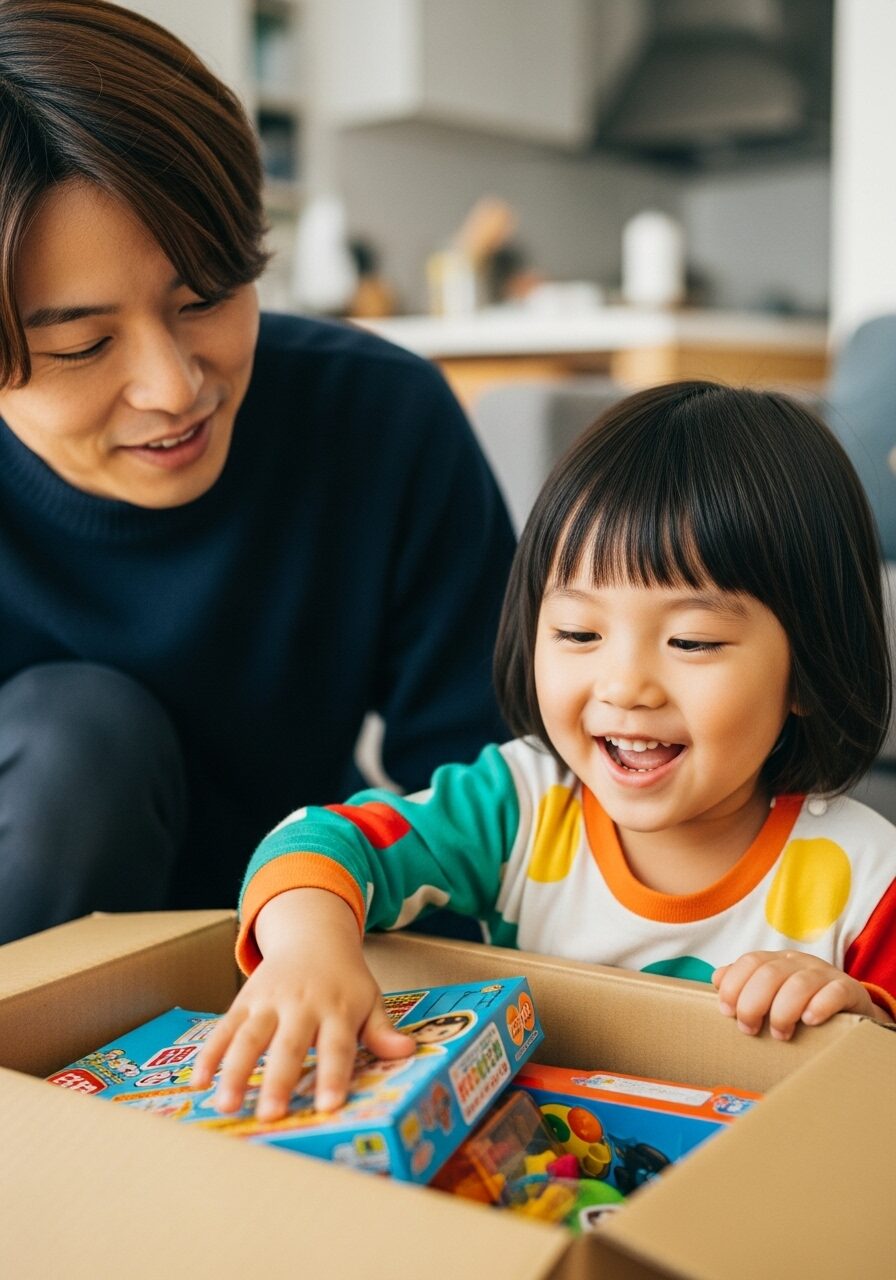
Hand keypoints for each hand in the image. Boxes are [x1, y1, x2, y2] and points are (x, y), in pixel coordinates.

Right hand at [191, 889, 414, 1119]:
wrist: (312, 936)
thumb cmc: (344, 981)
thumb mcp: (369, 999)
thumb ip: (382, 1030)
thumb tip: (408, 1052)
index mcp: (337, 1009)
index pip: (337, 1046)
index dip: (333, 1076)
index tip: (328, 1106)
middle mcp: (302, 1005)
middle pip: (288, 1045)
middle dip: (278, 1080)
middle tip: (269, 1114)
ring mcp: (270, 1001)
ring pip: (249, 1037)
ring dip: (235, 1071)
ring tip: (226, 1106)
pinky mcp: (245, 1000)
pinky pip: (224, 1027)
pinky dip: (209, 1053)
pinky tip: (199, 1082)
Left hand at [712, 950, 880, 1040]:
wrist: (850, 1011)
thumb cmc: (800, 1006)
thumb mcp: (771, 994)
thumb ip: (744, 985)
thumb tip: (717, 979)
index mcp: (777, 961)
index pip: (750, 962)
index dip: (734, 986)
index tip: (727, 1012)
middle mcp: (799, 962)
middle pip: (770, 973)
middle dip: (753, 1003)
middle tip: (750, 1030)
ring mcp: (825, 974)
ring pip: (799, 984)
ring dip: (783, 1011)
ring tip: (780, 1034)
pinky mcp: (849, 990)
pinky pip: (835, 992)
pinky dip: (820, 1006)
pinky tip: (810, 1021)